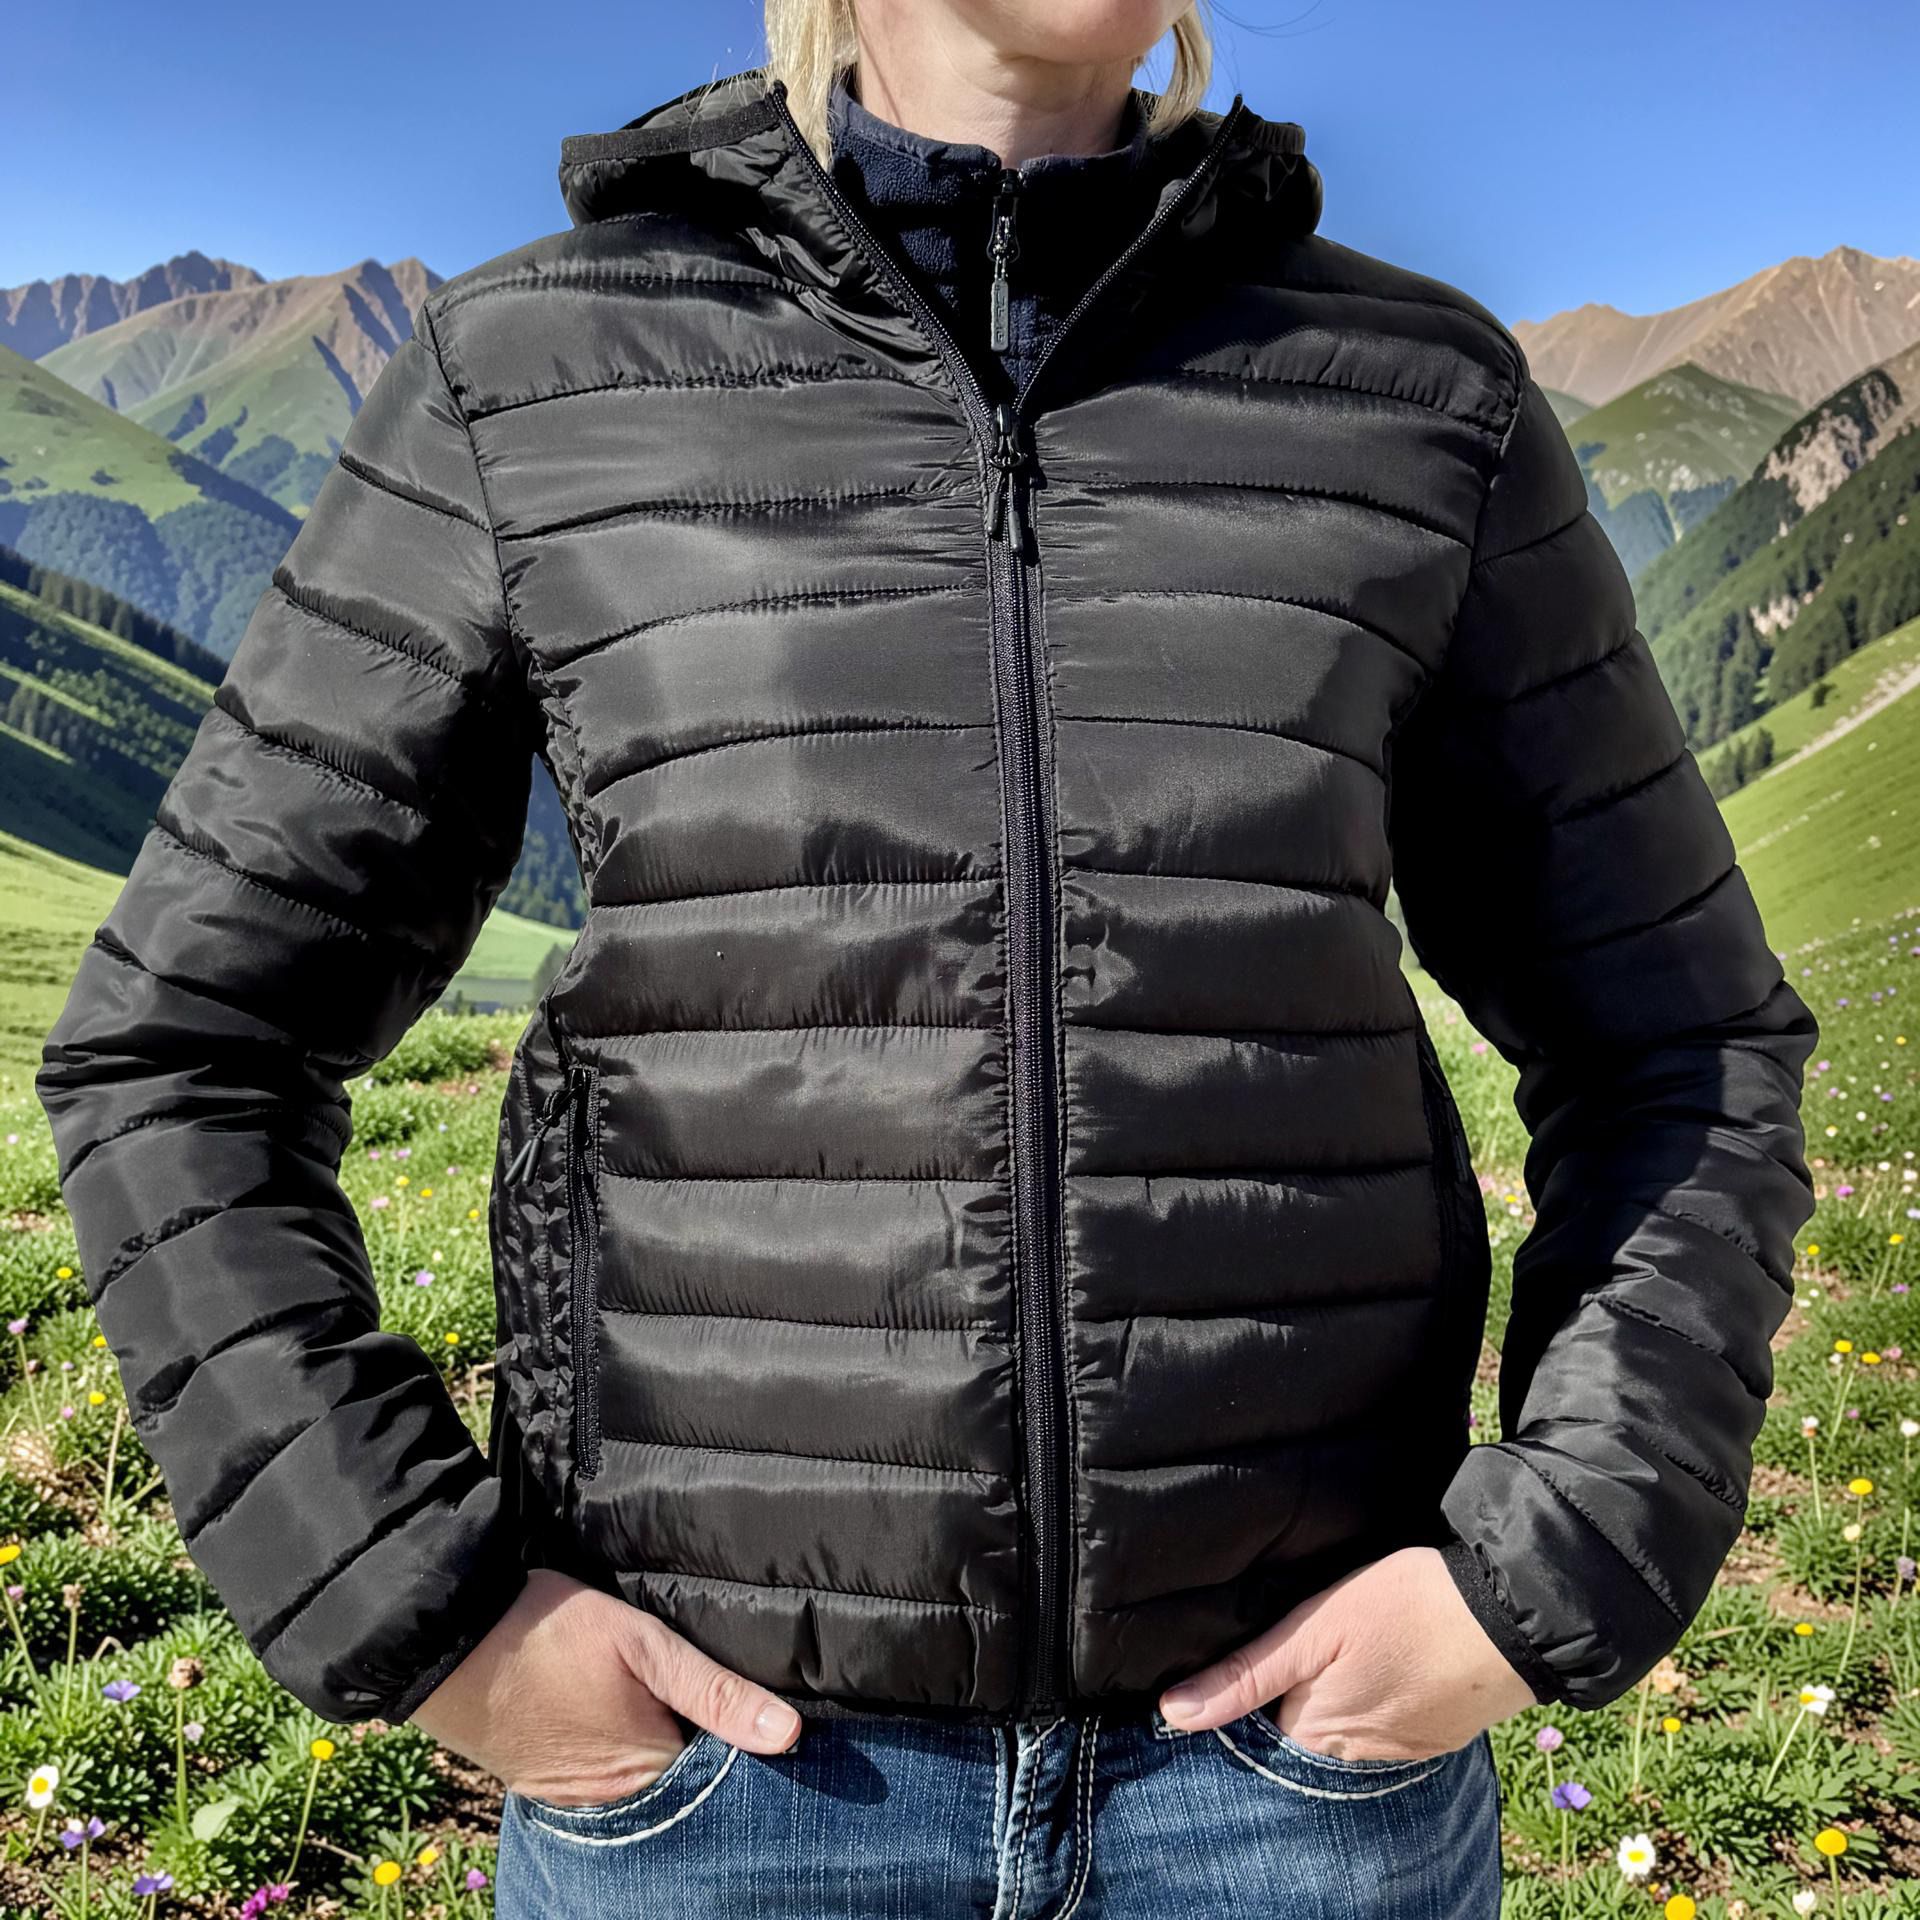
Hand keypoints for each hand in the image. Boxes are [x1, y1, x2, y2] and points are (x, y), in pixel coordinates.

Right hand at [408, 1568, 802, 1803]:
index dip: (749, 1752)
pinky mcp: (541, 1786)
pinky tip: (626, 1723)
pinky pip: (601, 1786)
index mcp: (646, 1771)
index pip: (723, 1783)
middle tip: (723, 1710)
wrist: (444, 1638)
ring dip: (663, 1758)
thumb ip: (714, 1690)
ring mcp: (571, 1801)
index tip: (775, 1722)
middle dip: (707, 1759)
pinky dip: (620, 1761)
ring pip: (642, 1789)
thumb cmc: (549, 1629)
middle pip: (682, 1792)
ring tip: (675, 1711)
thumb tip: (790, 1736)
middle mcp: (612, 1803)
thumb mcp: (642, 1642)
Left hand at [1156, 1546, 1540, 1761]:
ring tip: (1340, 1654)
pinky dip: (1375, 1703)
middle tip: (1302, 1648)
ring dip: (1333, 1703)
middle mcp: (1354, 1757)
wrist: (1510, 1617)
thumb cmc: (1405, 1607)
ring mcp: (1400, 1752)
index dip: (1245, 1698)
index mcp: (1316, 1731)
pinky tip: (1380, 1667)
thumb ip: (1246, 1674)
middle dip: (1289, 1703)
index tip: (1247, 1664)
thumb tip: (1171, 1715)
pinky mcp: (1434, 1738)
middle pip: (1300, 1737)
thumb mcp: (1315, 1627)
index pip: (1256, 1733)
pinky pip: (1384, 1731)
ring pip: (1343, 1734)